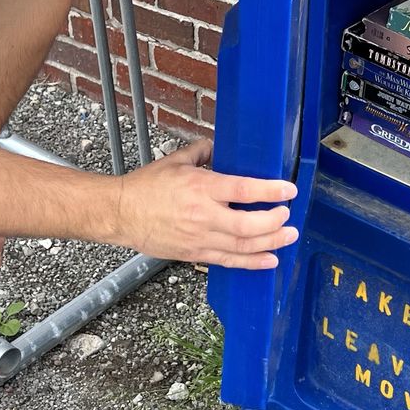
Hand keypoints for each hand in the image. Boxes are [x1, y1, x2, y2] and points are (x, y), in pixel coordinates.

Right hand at [113, 139, 297, 269]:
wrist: (121, 214)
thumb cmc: (145, 187)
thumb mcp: (176, 161)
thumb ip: (202, 152)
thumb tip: (219, 147)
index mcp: (200, 187)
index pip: (243, 190)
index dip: (270, 191)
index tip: (288, 189)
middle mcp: (203, 214)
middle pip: (248, 225)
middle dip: (274, 222)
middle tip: (287, 216)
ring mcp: (199, 237)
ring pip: (242, 246)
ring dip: (270, 243)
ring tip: (288, 237)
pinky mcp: (195, 253)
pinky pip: (229, 261)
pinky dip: (251, 262)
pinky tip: (269, 260)